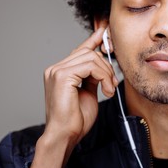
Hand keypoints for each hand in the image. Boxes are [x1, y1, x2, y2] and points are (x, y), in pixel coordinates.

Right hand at [43, 27, 117, 144]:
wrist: (65, 135)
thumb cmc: (75, 119)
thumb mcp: (88, 93)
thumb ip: (91, 77)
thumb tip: (101, 65)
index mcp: (60, 72)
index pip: (79, 50)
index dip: (94, 40)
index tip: (105, 32)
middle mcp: (55, 69)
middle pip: (88, 53)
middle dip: (106, 67)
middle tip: (111, 85)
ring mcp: (56, 71)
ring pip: (91, 57)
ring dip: (106, 73)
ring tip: (109, 90)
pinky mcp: (61, 76)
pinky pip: (90, 65)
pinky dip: (103, 76)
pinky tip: (105, 90)